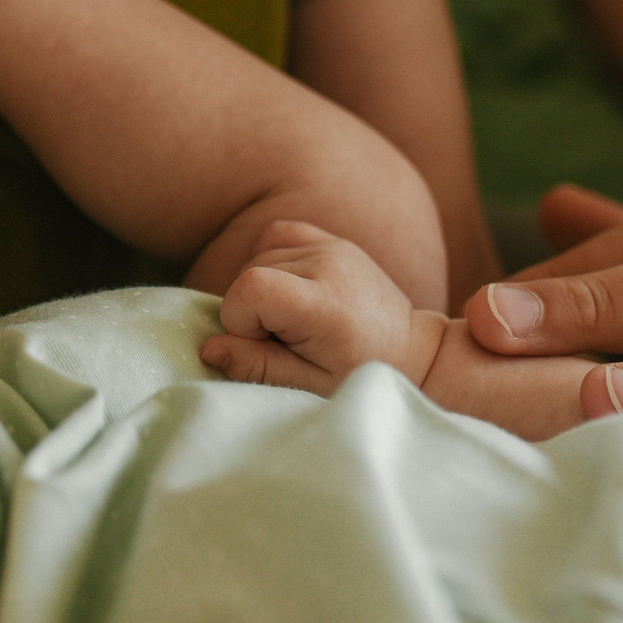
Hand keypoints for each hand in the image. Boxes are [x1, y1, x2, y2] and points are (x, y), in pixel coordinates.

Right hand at [201, 220, 435, 393]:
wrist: (413, 351)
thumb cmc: (359, 375)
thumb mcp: (309, 386)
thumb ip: (257, 366)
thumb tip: (209, 347)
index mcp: (326, 303)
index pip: (250, 288)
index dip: (241, 320)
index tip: (265, 345)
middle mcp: (329, 263)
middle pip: (249, 273)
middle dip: (253, 312)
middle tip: (287, 340)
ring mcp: (331, 245)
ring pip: (258, 257)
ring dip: (263, 291)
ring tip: (296, 319)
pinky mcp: (330, 239)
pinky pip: (277, 236)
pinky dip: (272, 261)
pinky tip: (292, 289)